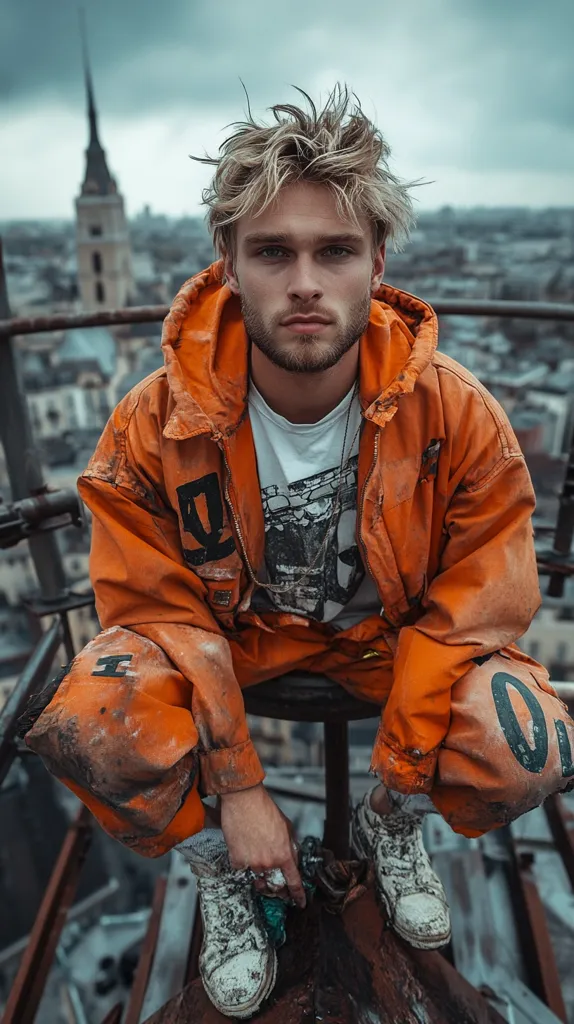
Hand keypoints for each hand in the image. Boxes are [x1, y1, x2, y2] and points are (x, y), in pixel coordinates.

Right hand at [220, 784, 305, 907]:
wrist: (244, 800)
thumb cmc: (264, 809)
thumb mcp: (286, 827)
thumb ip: (290, 846)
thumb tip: (292, 858)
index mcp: (284, 854)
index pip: (293, 882)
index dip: (298, 895)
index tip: (300, 902)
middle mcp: (269, 862)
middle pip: (274, 885)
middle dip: (277, 887)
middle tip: (276, 882)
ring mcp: (252, 863)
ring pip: (257, 876)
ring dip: (259, 870)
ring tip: (257, 853)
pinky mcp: (236, 860)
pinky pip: (241, 869)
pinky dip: (243, 861)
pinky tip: (244, 847)